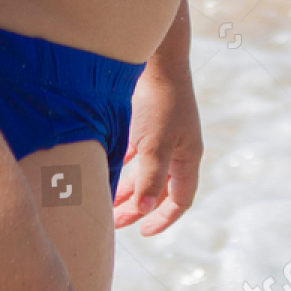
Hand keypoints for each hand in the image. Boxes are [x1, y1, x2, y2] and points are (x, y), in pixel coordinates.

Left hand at [113, 65, 201, 235]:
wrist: (155, 58)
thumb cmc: (160, 101)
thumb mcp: (155, 144)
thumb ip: (150, 179)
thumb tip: (144, 210)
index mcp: (188, 157)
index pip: (180, 199)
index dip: (163, 218)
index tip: (143, 232)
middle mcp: (176, 148)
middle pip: (158, 187)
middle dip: (138, 206)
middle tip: (114, 222)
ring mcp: (162, 133)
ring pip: (143, 170)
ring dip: (126, 187)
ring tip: (105, 201)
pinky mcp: (146, 120)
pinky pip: (134, 151)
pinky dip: (120, 164)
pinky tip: (103, 168)